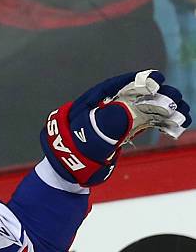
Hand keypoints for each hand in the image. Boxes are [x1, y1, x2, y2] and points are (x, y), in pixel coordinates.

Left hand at [40, 70, 191, 186]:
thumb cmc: (73, 151)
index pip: (118, 86)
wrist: (69, 171)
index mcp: (95, 102)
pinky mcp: (126, 131)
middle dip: (159, 97)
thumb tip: (125, 112)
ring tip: (183, 114)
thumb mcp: (87, 137)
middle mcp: (109, 107)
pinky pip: (146, 123)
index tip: (157, 80)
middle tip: (177, 100)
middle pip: (137, 96)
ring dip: (165, 111)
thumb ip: (104, 124)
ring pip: (146, 109)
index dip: (138, 81)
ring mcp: (119, 119)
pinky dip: (161, 124)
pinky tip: (177, 126)